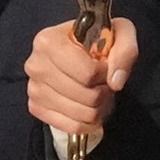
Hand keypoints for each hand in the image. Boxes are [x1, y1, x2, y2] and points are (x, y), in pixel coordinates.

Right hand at [22, 17, 131, 146]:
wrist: (76, 48)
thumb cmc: (97, 39)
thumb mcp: (120, 32)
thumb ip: (125, 51)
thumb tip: (115, 82)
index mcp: (48, 41)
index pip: (88, 73)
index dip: (105, 74)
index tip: (106, 67)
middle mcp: (35, 65)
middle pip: (86, 96)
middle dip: (103, 91)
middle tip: (103, 82)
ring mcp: (34, 89)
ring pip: (82, 114)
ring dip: (98, 107)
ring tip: (97, 92)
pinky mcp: (36, 108)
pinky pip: (72, 127)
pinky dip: (88, 122)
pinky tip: (89, 107)